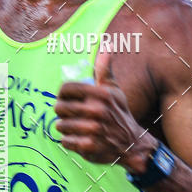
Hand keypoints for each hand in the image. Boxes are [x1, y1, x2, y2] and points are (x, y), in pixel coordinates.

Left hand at [54, 51, 153, 168]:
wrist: (132, 144)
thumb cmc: (119, 114)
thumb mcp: (114, 91)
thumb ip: (105, 69)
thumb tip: (106, 44)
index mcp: (101, 94)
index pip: (66, 89)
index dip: (62, 94)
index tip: (66, 99)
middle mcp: (97, 111)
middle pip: (60, 107)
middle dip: (62, 112)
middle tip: (71, 115)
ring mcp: (93, 130)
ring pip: (61, 125)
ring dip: (66, 128)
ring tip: (76, 128)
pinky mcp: (89, 147)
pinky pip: (65, 141)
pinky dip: (70, 141)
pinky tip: (80, 139)